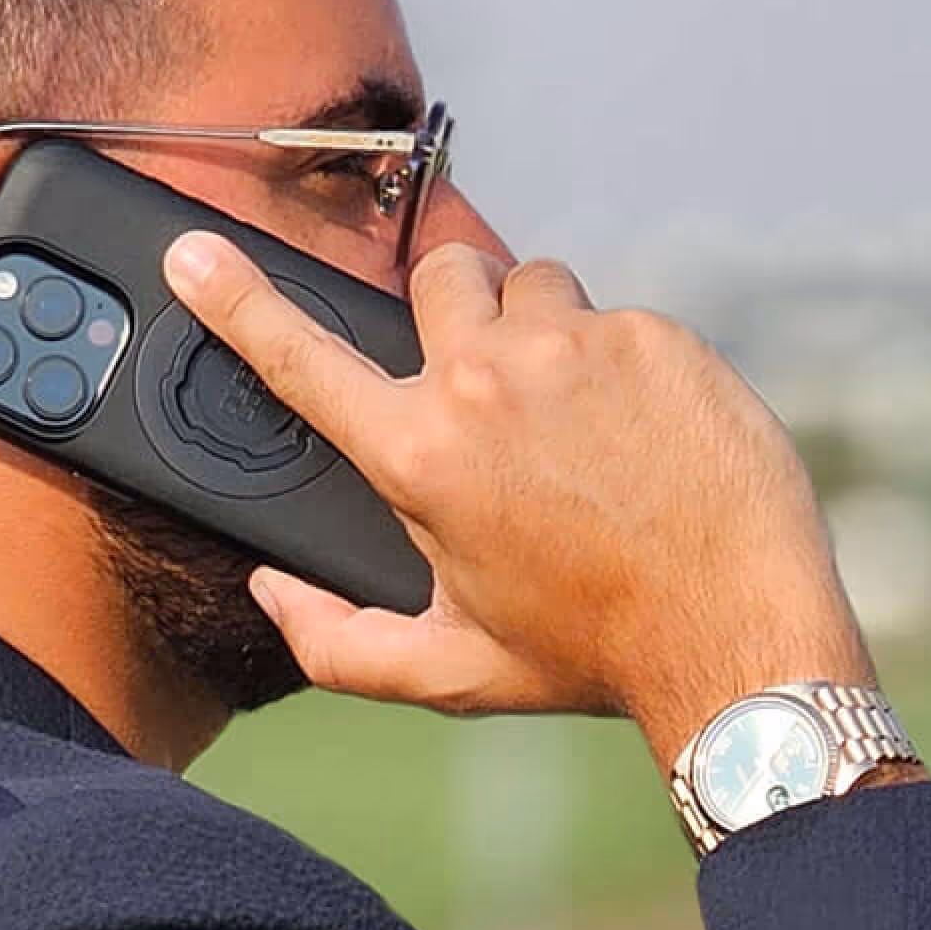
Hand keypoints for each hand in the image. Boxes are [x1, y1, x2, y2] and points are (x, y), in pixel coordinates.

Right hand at [158, 232, 873, 764]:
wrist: (734, 632)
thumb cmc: (592, 655)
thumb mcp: (452, 673)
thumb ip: (336, 643)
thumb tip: (272, 592)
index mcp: (420, 458)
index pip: (303, 359)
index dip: (238, 302)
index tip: (196, 256)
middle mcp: (486, 381)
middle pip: (437, 277)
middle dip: (453, 315)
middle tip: (492, 388)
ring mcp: (576, 345)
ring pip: (532, 287)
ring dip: (538, 334)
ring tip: (576, 423)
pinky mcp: (653, 335)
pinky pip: (614, 318)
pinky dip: (618, 364)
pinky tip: (643, 438)